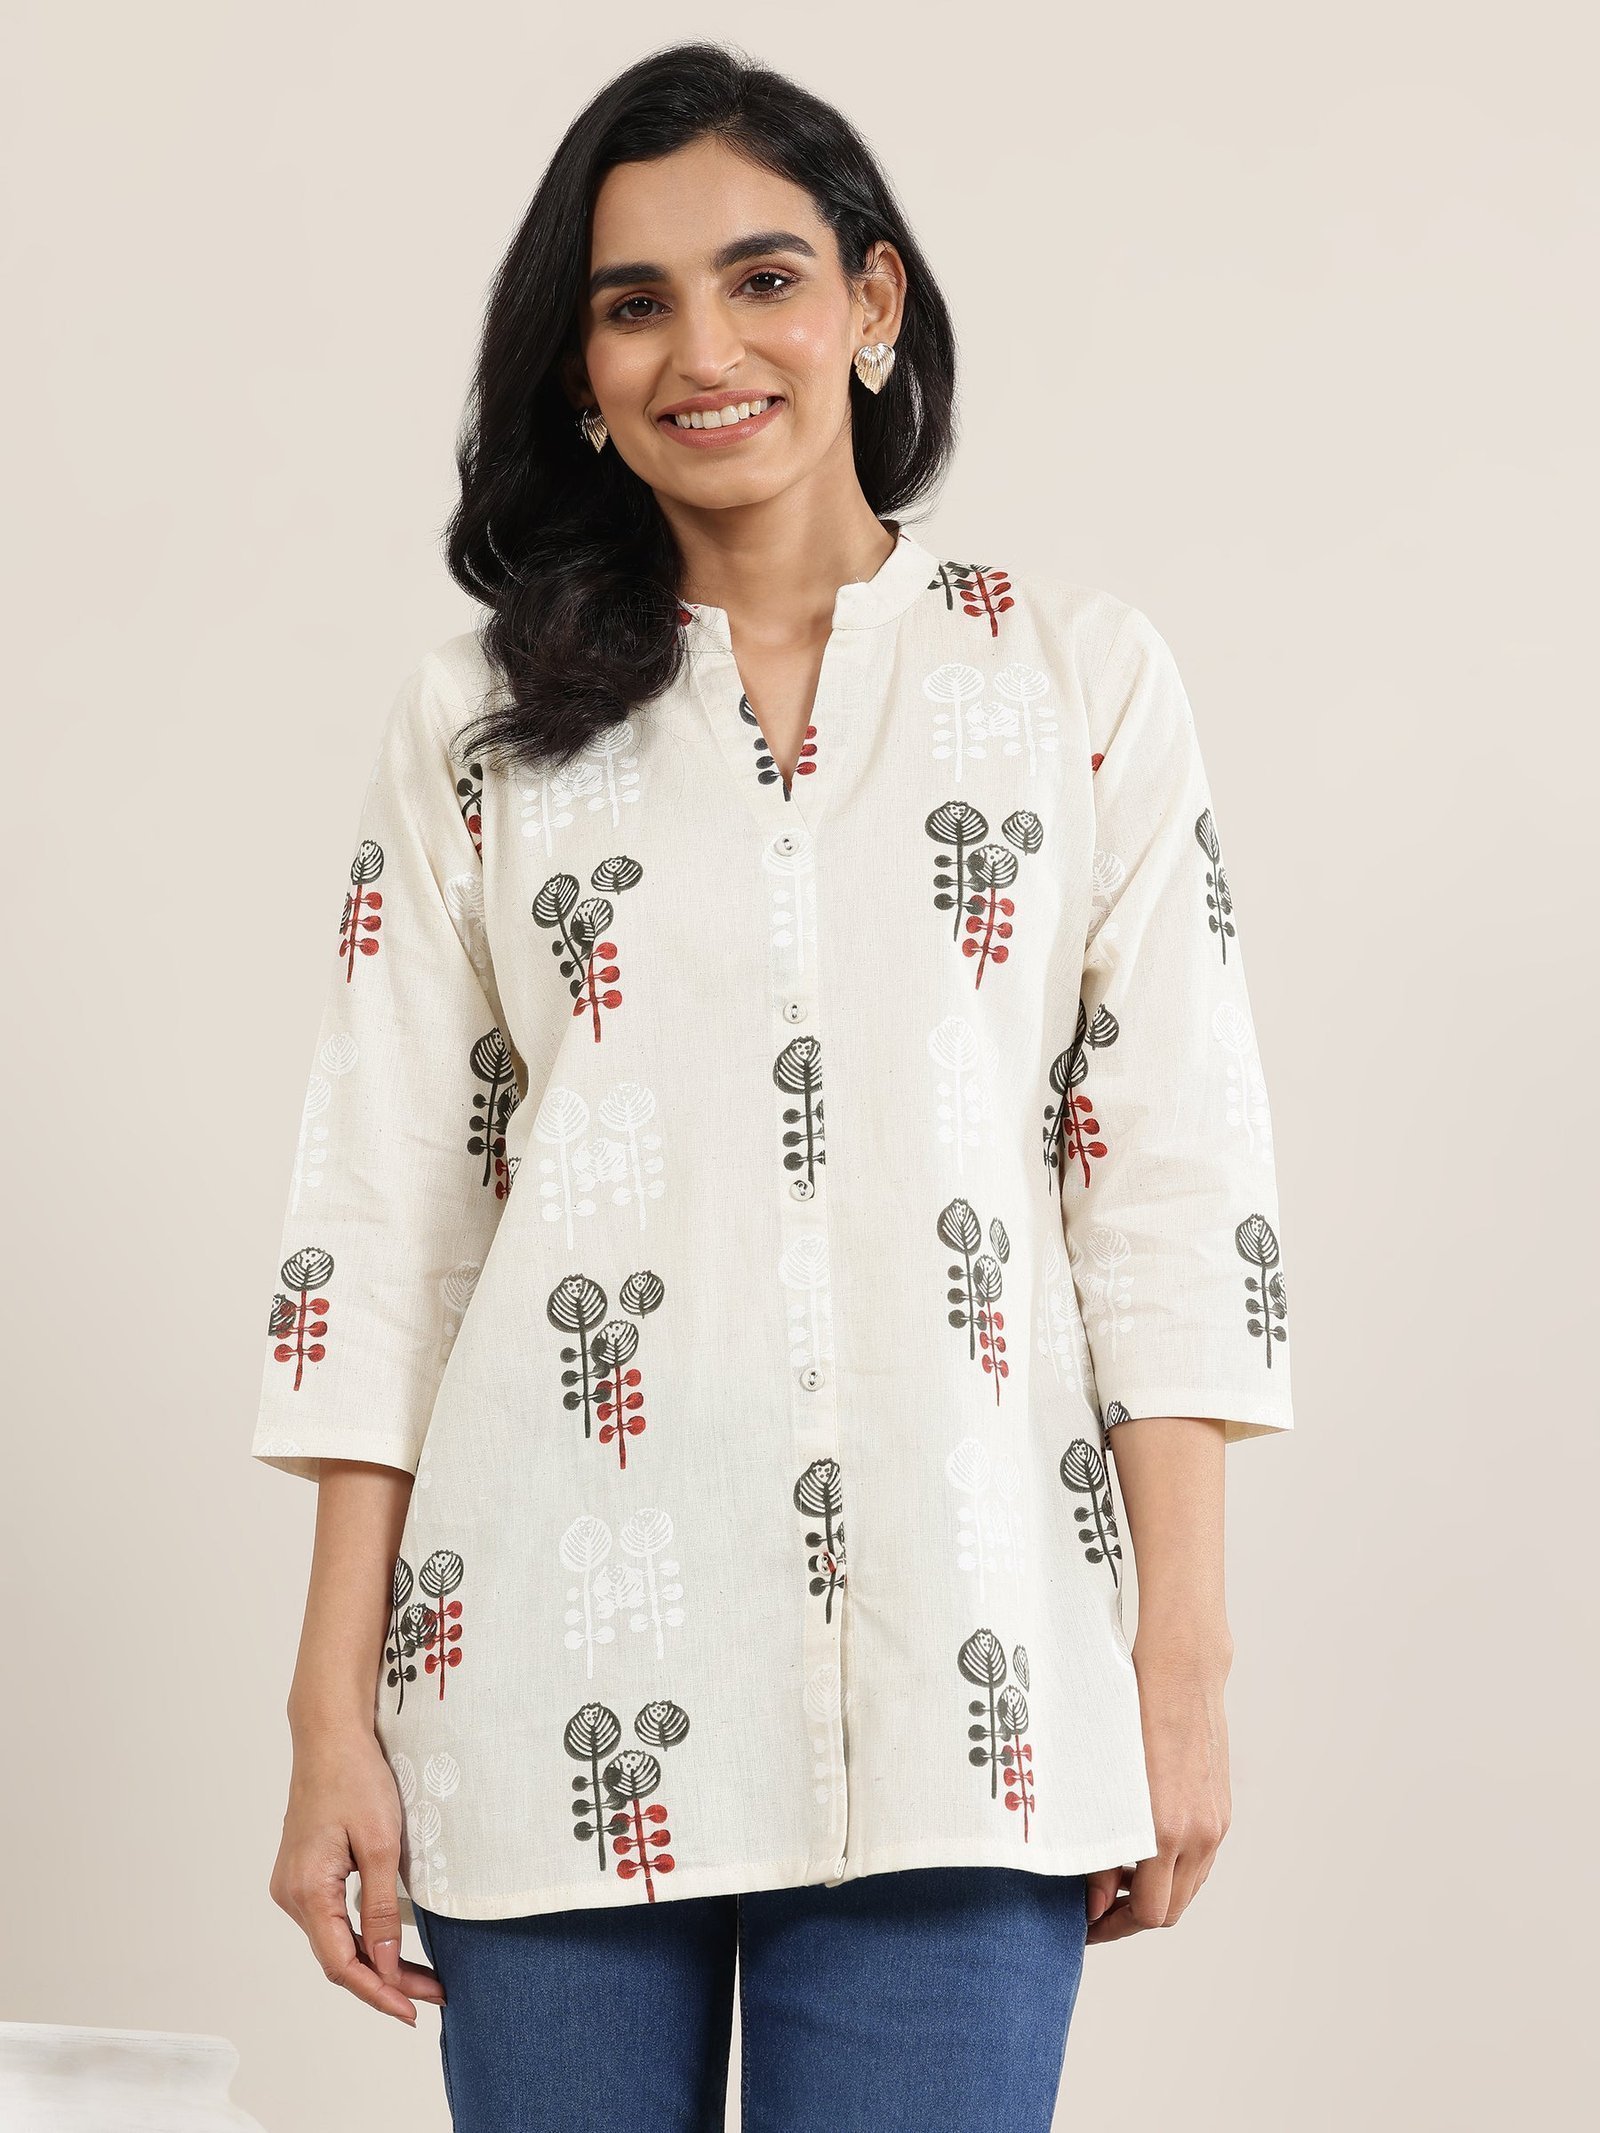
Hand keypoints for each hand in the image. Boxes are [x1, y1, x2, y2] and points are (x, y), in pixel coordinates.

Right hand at [269, 1723, 445, 2023]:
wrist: (329, 1735)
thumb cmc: (355, 1778)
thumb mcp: (379, 1844)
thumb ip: (379, 1908)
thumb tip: (382, 1963)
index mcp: (306, 1890)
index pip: (341, 1963)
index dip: (377, 1993)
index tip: (412, 2012)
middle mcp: (290, 1895)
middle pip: (338, 1957)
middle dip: (384, 1980)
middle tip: (432, 1993)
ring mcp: (293, 1885)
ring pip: (334, 1940)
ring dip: (374, 1960)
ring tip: (419, 1977)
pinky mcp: (303, 1874)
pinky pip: (331, 1919)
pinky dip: (360, 1936)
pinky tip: (388, 1944)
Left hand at [1084, 1633, 1231, 1942]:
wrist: (1182, 1668)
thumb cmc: (1131, 1711)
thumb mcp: (1105, 1783)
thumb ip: (1102, 1849)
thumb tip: (1095, 1903)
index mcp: (1167, 1830)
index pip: (1149, 1913)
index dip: (1112, 1925)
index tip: (1084, 1923)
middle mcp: (1199, 1833)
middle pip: (1171, 1910)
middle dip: (1131, 1917)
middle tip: (1093, 1910)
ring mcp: (1216, 1821)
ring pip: (1188, 1887)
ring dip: (1155, 1893)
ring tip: (1113, 1878)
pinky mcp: (1221, 1807)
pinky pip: (1200, 1859)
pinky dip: (1173, 1868)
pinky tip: (1142, 1848)